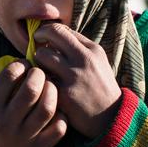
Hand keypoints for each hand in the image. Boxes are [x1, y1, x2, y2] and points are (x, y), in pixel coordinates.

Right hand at [0, 60, 67, 146]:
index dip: (20, 64)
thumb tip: (25, 63)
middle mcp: (7, 123)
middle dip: (39, 74)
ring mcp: (24, 137)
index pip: (9, 76)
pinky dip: (61, 115)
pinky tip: (55, 109)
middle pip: (31, 90)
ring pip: (48, 108)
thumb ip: (2, 87)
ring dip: (52, 91)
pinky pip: (58, 128)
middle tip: (39, 73)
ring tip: (49, 86)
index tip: (24, 64)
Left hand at [33, 23, 121, 138]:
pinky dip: (40, 80)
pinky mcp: (64, 94)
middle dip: (39, 42)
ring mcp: (73, 76)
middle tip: (37, 50)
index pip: (61, 29)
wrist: (110, 118)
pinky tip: (43, 85)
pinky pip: (42, 79)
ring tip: (42, 69)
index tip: (42, 39)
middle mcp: (84, 59)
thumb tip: (53, 35)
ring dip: (37, 61)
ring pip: (42, 55)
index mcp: (92, 50)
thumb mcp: (98, 62)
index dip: (47, 31)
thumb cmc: (100, 88)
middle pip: (50, 35)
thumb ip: (79, 47)